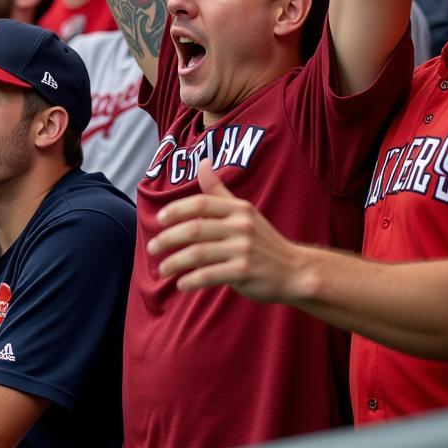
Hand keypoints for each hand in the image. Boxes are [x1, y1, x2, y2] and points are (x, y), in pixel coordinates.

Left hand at [147, 161, 304, 300]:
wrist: (295, 270)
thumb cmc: (263, 240)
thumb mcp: (243, 211)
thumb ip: (218, 191)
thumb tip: (202, 162)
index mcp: (238, 209)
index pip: (200, 204)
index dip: (176, 210)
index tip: (159, 219)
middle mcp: (241, 226)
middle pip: (194, 229)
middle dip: (168, 239)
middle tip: (152, 248)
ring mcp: (243, 250)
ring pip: (198, 254)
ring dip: (175, 262)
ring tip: (162, 269)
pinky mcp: (244, 272)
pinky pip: (209, 275)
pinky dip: (191, 280)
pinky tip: (181, 284)